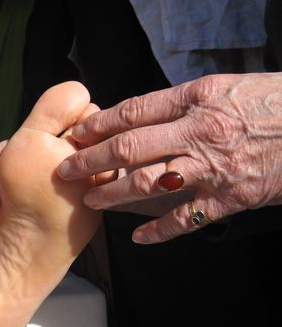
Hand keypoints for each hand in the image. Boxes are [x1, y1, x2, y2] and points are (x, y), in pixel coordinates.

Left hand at [57, 72, 281, 243]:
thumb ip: (180, 102)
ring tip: (90, 201)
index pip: (134, 112)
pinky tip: (138, 239)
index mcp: (195, 101)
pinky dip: (160, 231)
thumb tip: (138, 114)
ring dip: (115, 194)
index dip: (100, 124)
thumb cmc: (270, 102)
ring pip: (150, 183)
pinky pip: (186, 218)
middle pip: (131, 148)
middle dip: (92, 161)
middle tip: (65, 170)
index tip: (76, 133)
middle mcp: (197, 134)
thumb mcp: (222, 88)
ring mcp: (212, 169)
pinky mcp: (229, 198)